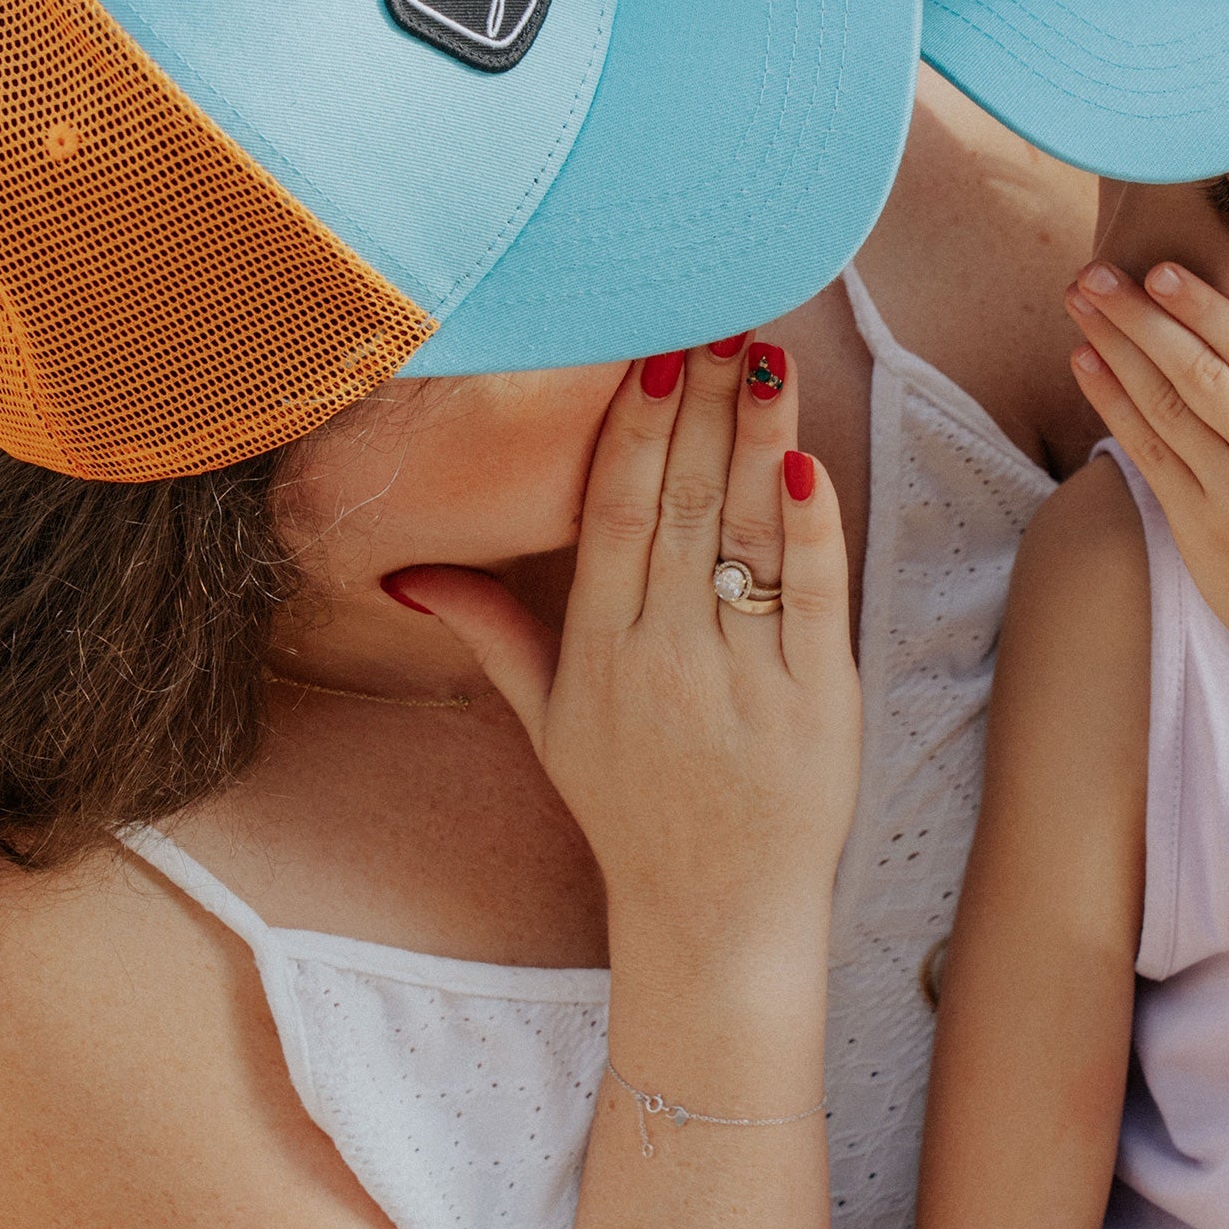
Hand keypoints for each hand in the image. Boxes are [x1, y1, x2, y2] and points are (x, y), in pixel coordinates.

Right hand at [392, 339, 859, 941]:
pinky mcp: (819, 702)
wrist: (714, 914)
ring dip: (759, 435)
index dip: (634, 428)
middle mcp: (664, 658)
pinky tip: (808, 458)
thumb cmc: (630, 808)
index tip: (652, 351)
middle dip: (701, 406)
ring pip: (749, 533)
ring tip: (768, 355)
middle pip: (682, 504)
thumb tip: (408, 572)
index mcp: (597, 653)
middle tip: (719, 314)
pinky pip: (815, 594)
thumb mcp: (548, 724)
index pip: (613, 514)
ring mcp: (744, 678)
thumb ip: (492, 634)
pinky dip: (812, 525)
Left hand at [1064, 261, 1228, 683]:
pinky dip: (1113, 401)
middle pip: (1203, 372)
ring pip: (1166, 405)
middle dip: (1142, 316)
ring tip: (1080, 303)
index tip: (1161, 271)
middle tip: (1095, 274)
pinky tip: (1086, 363)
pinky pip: (1147, 451)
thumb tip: (1228, 333)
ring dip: (1116, 347)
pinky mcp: (1200, 531)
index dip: (1206, 309)